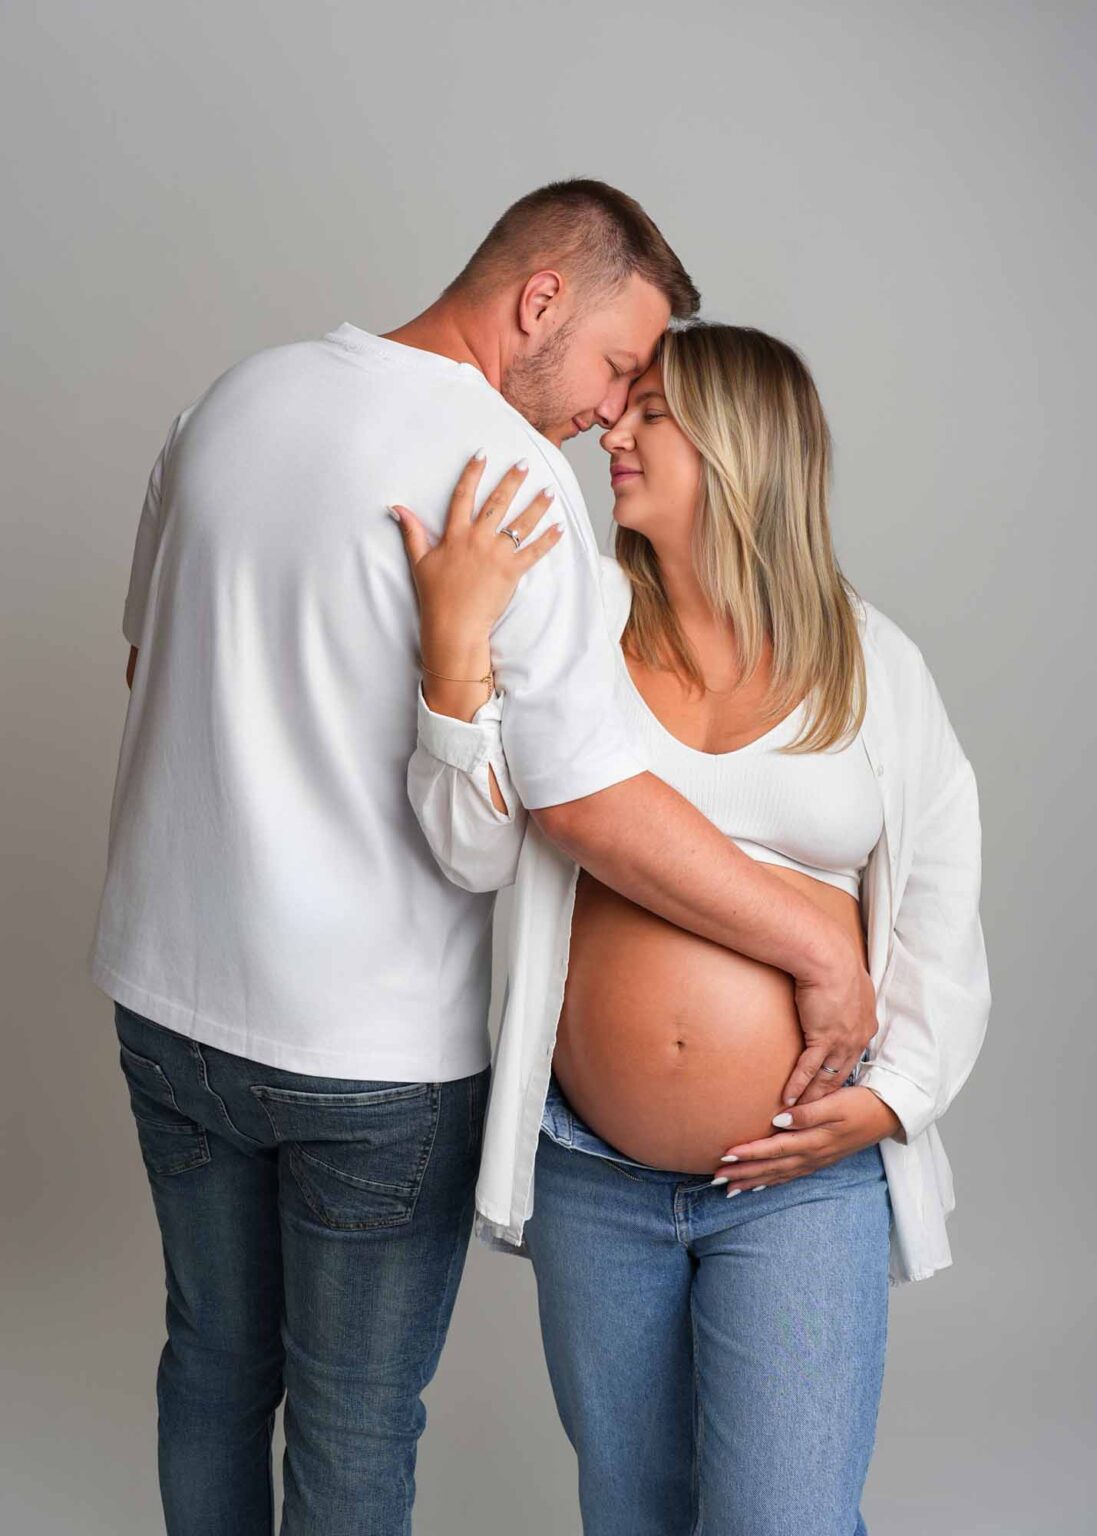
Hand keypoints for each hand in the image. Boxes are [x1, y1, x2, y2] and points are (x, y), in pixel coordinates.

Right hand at [389, 452, 562, 674]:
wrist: (454, 625)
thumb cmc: (435, 596)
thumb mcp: (419, 561)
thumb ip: (412, 532)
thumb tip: (397, 508)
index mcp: (455, 534)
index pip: (463, 496)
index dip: (472, 473)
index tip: (482, 455)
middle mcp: (477, 539)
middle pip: (497, 502)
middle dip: (512, 481)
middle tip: (524, 464)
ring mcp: (496, 554)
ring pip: (520, 523)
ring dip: (537, 505)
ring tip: (549, 491)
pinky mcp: (511, 572)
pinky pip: (534, 552)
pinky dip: (548, 540)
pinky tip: (560, 527)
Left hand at [709, 1086, 900, 1194]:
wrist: (886, 1115)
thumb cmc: (859, 1104)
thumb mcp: (835, 1103)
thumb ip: (808, 1112)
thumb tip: (779, 1120)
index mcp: (813, 1141)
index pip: (773, 1149)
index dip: (748, 1153)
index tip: (725, 1155)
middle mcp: (811, 1155)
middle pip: (770, 1167)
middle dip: (742, 1173)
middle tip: (716, 1178)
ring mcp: (815, 1161)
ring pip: (777, 1175)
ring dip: (752, 1181)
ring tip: (729, 1188)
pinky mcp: (819, 1160)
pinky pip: (790, 1176)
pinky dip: (771, 1181)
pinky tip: (758, 1185)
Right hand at [783, 931, 879, 1107]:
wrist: (826, 957)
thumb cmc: (833, 961)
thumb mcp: (848, 980)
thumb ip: (845, 994)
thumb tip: (836, 992)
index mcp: (866, 1023)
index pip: (853, 1057)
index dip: (842, 1074)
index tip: (832, 1087)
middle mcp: (858, 1037)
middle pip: (842, 1074)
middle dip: (829, 1095)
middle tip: (818, 1112)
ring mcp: (842, 1041)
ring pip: (827, 1078)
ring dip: (813, 1097)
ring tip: (801, 1112)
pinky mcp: (822, 1039)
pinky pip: (809, 1069)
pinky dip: (799, 1086)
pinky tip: (788, 1099)